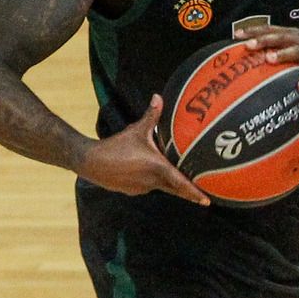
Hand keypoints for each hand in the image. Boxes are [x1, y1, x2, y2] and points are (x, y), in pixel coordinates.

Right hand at [76, 95, 210, 205]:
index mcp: (157, 168)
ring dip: (168, 183)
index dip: (194, 192)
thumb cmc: (116, 146)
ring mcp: (142, 188)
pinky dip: (152, 181)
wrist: (91, 162)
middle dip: (189, 193)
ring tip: (177, 178)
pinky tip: (146, 172)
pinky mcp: (133, 191)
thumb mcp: (136, 130)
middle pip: (175, 190)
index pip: (180, 183)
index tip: (207, 201)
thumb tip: (158, 96)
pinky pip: (148, 186)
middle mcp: (152, 181)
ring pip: (161, 186)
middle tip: (204, 198)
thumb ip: (151, 115)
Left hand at [237, 25, 298, 91]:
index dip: (253, 31)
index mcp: (292, 36)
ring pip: (296, 51)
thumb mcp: (294, 52)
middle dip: (263, 40)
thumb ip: (276, 53)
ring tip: (269, 58)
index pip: (270, 30)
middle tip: (247, 45)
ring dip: (283, 54)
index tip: (235, 35)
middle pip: (280, 37)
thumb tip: (248, 63)